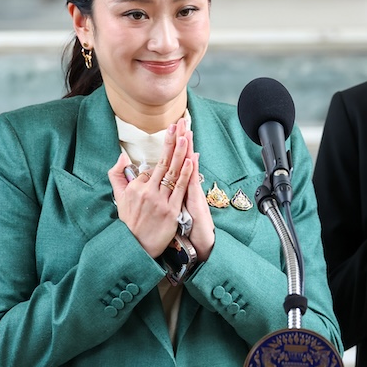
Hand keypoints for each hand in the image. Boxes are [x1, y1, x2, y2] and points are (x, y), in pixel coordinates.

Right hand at [108, 125, 194, 257]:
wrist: (136, 248)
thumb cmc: (129, 222)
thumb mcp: (118, 197)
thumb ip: (117, 174)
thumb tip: (122, 156)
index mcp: (135, 188)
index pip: (150, 169)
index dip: (160, 160)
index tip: (168, 144)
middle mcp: (147, 192)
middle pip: (162, 163)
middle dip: (170, 142)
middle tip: (178, 125)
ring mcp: (160, 201)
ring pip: (172, 173)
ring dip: (180, 153)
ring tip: (186, 136)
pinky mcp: (171, 211)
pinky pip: (180, 188)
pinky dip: (186, 174)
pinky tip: (191, 160)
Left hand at [174, 118, 213, 260]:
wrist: (200, 245)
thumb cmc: (187, 229)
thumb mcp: (177, 209)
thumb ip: (170, 193)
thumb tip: (166, 180)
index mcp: (179, 188)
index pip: (176, 162)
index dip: (175, 144)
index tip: (173, 128)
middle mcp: (187, 187)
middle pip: (183, 159)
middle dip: (181, 140)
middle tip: (180, 120)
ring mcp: (192, 193)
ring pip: (189, 168)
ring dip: (188, 149)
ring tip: (186, 132)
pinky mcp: (195, 203)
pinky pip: (192, 186)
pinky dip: (192, 172)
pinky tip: (192, 159)